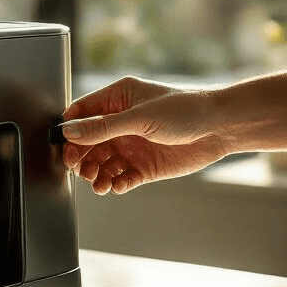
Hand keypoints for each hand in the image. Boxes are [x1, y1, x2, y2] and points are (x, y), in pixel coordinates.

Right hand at [61, 76, 232, 194]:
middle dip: (81, 158)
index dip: (70, 131)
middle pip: (87, 143)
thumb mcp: (139, 117)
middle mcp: (120, 123)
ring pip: (102, 163)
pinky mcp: (143, 166)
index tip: (64, 147)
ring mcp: (131, 146)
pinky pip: (121, 177)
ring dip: (96, 175)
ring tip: (99, 184)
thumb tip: (69, 132)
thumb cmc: (185, 109)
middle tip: (81, 170)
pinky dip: (115, 184)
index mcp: (116, 100)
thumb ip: (102, 127)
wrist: (221, 129)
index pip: (81, 114)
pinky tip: (116, 186)